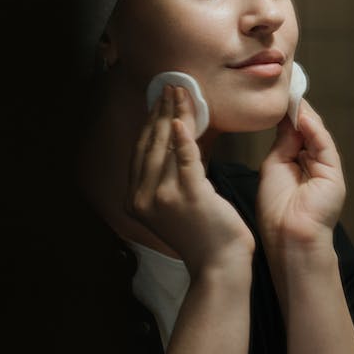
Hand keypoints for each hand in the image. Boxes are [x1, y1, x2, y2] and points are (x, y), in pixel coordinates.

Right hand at [127, 85, 254, 275]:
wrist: (218, 267)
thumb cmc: (202, 235)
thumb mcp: (174, 204)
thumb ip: (167, 176)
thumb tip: (174, 138)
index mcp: (134, 200)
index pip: (140, 151)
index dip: (148, 122)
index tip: (157, 100)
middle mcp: (142, 198)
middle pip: (150, 144)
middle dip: (160, 111)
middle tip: (170, 87)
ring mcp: (164, 197)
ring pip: (166, 145)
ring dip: (174, 114)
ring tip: (181, 93)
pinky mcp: (189, 196)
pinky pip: (185, 158)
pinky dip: (185, 136)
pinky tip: (184, 117)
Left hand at [256, 99, 346, 254]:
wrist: (289, 238)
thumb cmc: (276, 209)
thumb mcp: (274, 167)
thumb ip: (283, 144)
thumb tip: (287, 120)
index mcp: (298, 164)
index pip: (294, 133)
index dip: (286, 115)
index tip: (277, 96)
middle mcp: (313, 164)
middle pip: (307, 131)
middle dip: (296, 110)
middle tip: (285, 88)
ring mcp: (325, 169)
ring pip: (316, 135)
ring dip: (304, 116)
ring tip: (292, 97)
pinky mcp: (334, 174)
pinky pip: (324, 146)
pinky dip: (314, 130)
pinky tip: (303, 117)